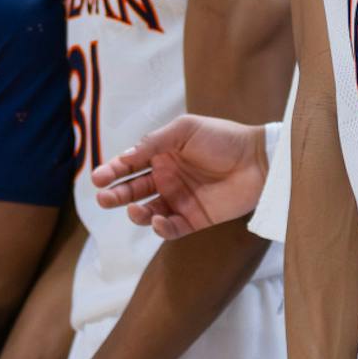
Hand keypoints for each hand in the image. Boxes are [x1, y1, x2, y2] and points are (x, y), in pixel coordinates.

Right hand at [94, 114, 267, 238]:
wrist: (259, 161)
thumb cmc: (223, 138)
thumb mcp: (185, 130)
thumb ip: (154, 142)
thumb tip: (125, 157)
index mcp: (162, 154)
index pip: (130, 164)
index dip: (112, 171)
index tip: (98, 178)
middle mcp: (167, 177)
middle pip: (133, 189)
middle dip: (115, 194)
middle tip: (103, 198)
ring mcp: (180, 199)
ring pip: (148, 210)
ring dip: (136, 212)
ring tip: (134, 210)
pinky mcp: (194, 218)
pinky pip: (171, 228)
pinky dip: (160, 228)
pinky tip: (158, 221)